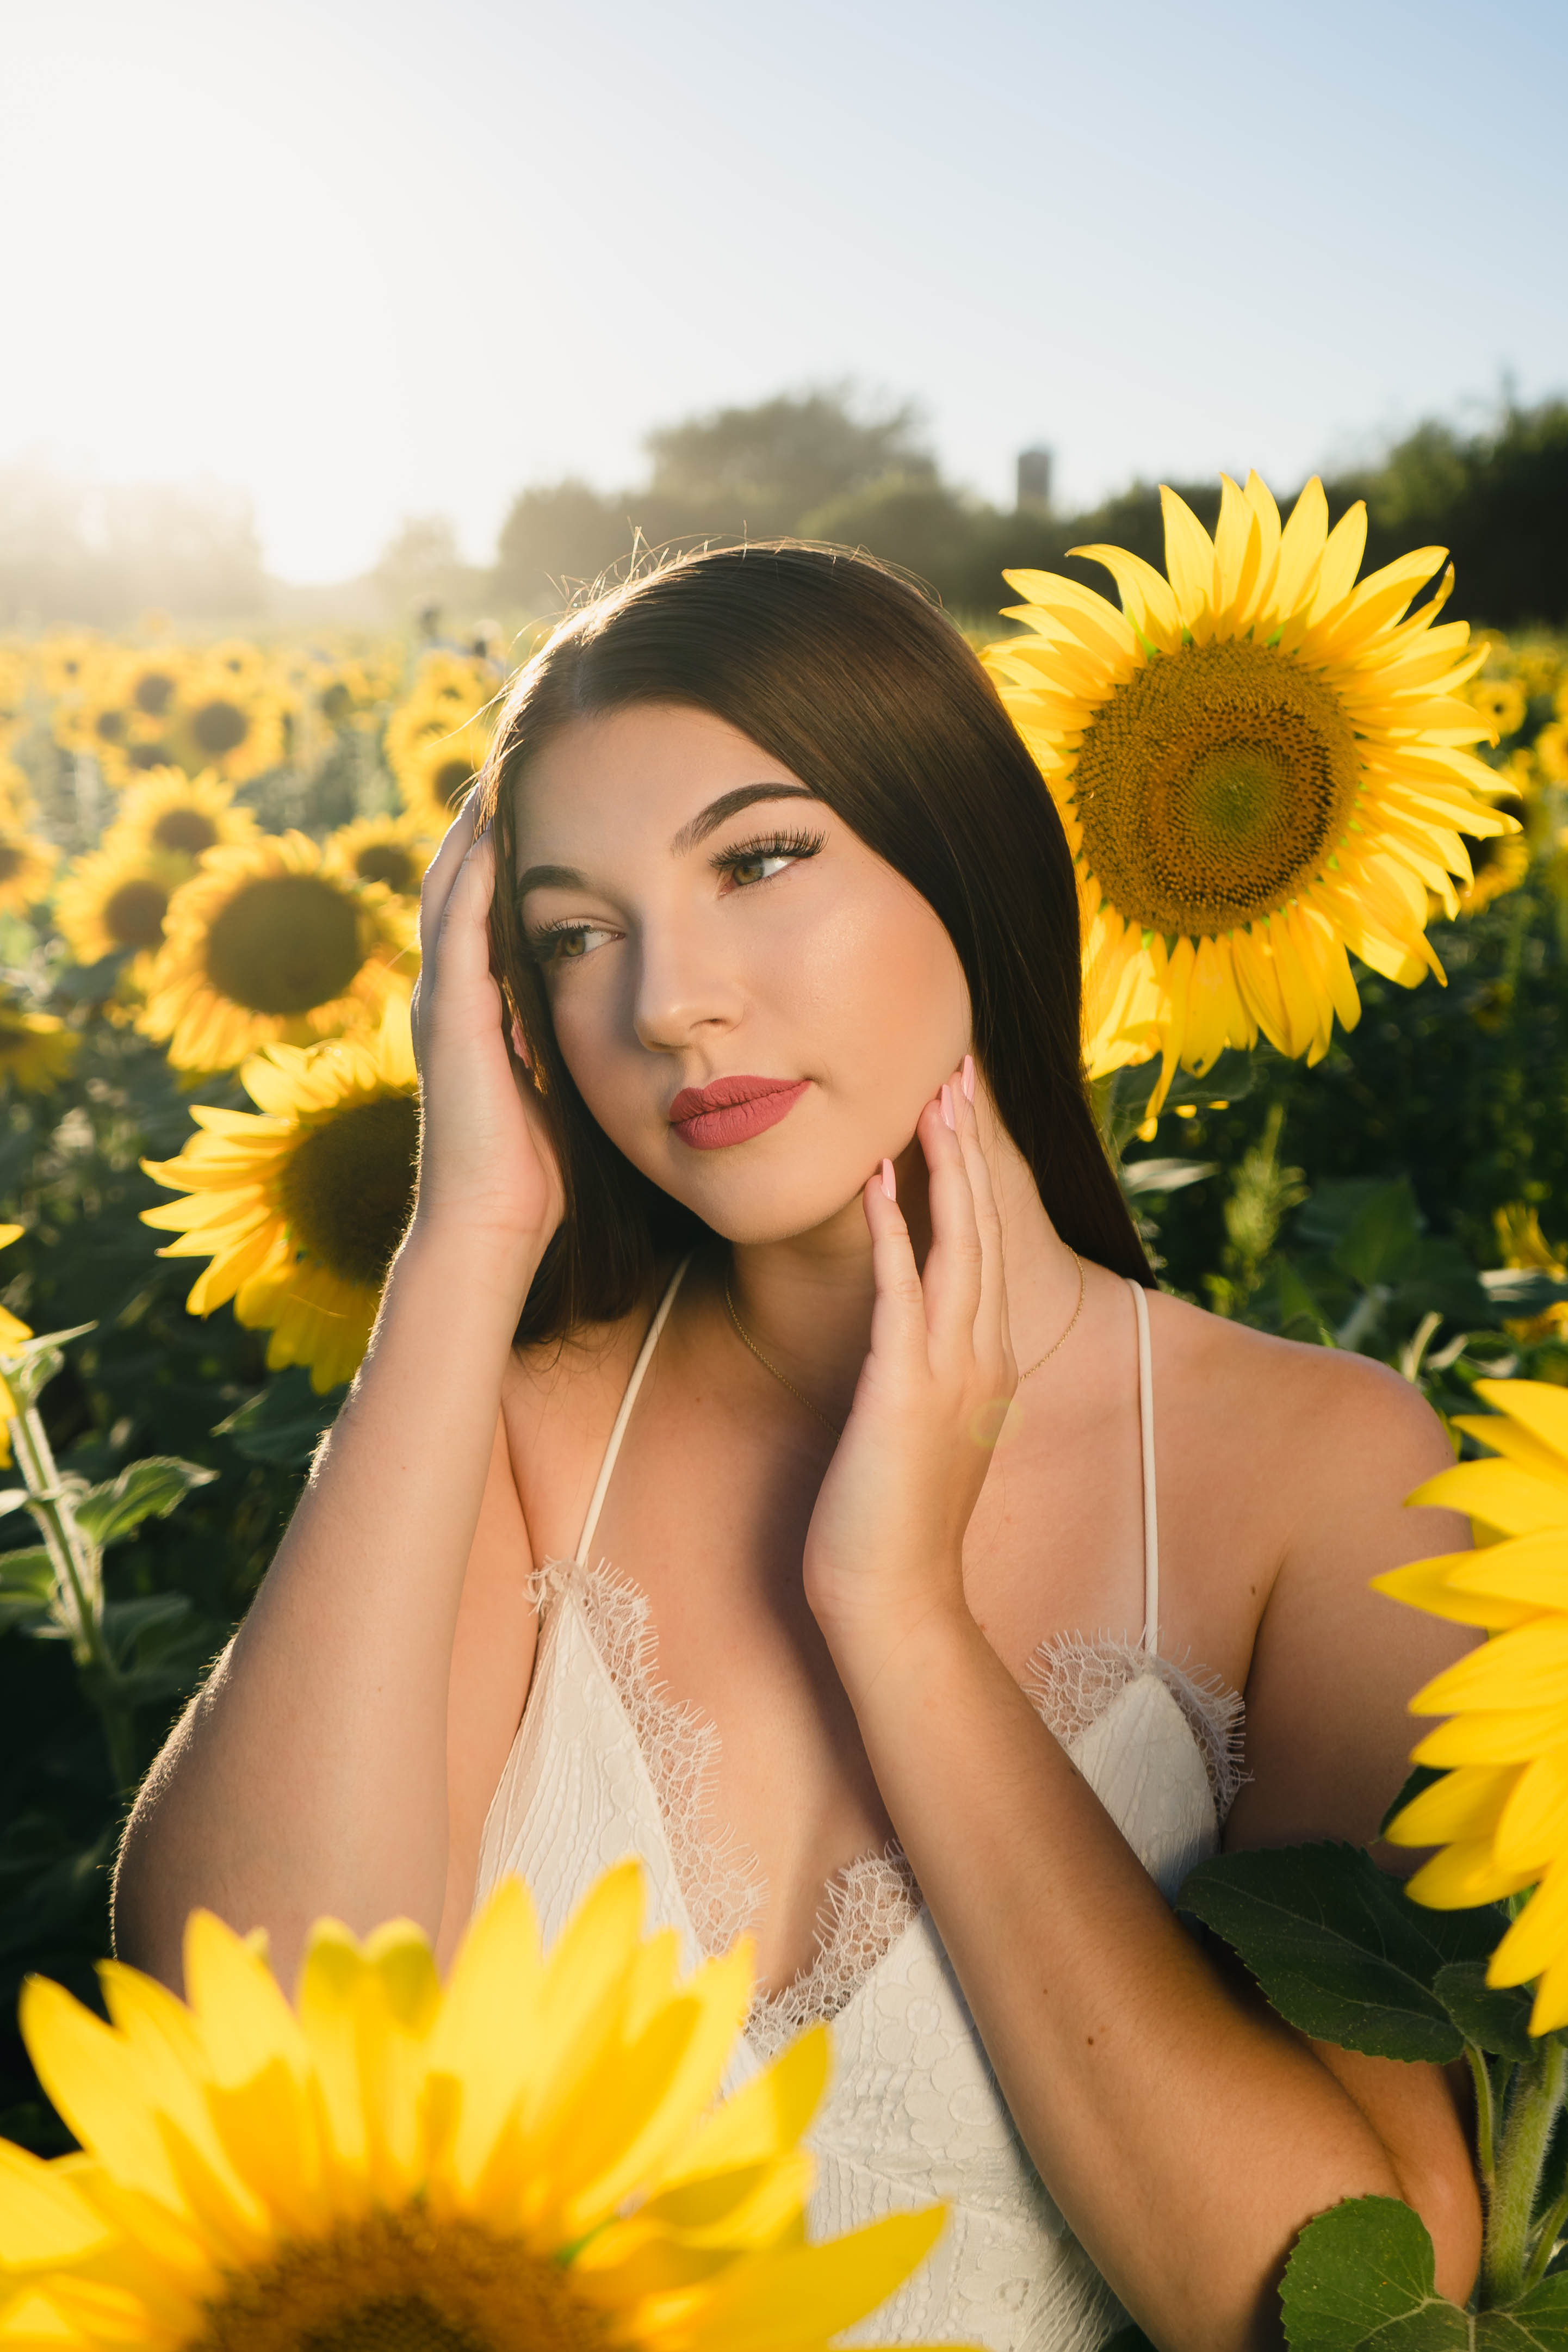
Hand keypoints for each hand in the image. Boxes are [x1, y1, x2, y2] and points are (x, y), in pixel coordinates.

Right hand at [408, 800, 564, 1255]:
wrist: (493, 1228)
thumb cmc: (539, 1171)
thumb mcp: (567, 1079)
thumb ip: (579, 1037)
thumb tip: (630, 1005)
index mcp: (478, 1007)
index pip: (484, 907)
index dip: (503, 852)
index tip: (541, 795)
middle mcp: (450, 995)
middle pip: (456, 883)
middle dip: (481, 823)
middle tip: (510, 757)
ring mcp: (442, 1004)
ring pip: (447, 892)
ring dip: (470, 831)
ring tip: (497, 770)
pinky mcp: (450, 1019)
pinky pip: (456, 929)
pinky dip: (469, 876)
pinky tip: (488, 829)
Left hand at [803, 1063, 1014, 1684]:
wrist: (895, 1601)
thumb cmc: (895, 1521)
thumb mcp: (923, 1431)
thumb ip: (927, 1375)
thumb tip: (911, 1340)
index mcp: (987, 1359)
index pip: (988, 1240)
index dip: (977, 1168)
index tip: (963, 1104)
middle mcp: (981, 1353)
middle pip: (984, 1222)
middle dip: (970, 1141)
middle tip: (957, 1064)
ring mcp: (949, 1369)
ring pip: (956, 1241)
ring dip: (942, 1163)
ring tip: (931, 1092)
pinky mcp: (903, 1388)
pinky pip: (899, 1289)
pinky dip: (890, 1229)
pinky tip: (873, 1177)